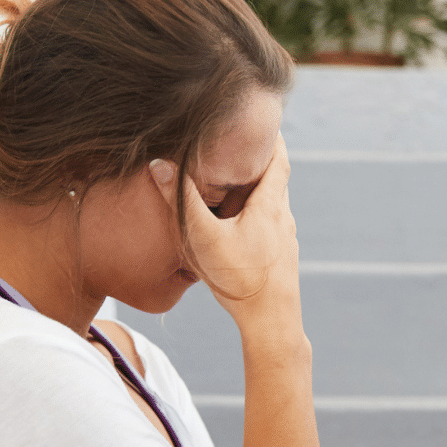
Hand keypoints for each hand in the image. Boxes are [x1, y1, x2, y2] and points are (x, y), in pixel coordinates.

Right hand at [148, 135, 298, 320]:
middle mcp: (283, 220)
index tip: (263, 120)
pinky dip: (255, 215)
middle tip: (238, 146)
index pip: (278, 160)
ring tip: (232, 182)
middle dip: (258, 163)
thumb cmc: (240, 281)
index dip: (273, 138)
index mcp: (270, 207)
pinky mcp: (281, 260)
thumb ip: (182, 201)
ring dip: (255, 192)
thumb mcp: (204, 238)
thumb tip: (160, 164)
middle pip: (274, 181)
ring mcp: (285, 241)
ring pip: (271, 206)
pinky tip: (237, 225)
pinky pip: (268, 227)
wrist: (272, 325)